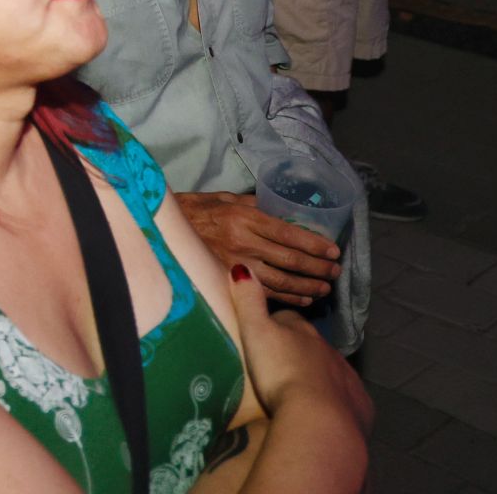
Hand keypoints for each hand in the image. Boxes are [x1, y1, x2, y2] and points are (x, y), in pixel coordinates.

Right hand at [176, 191, 339, 305]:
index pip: (289, 234)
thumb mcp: (224, 197)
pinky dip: (288, 297)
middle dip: (318, 268)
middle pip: (290, 260)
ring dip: (307, 286)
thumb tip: (283, 213)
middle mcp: (243, 242)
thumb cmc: (194, 209)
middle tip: (335, 272)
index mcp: (244, 217)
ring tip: (324, 288)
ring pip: (281, 281)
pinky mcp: (227, 281)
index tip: (333, 251)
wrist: (161, 228)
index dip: (315, 245)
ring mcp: (235, 264)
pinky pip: (264, 293)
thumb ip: (254, 205)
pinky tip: (302, 298)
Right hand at [227, 264, 373, 434]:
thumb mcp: (254, 332)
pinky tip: (324, 410)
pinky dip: (336, 399)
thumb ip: (248, 301)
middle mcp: (327, 349)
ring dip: (317, 374)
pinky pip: (347, 397)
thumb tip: (241, 266)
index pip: (288, 318)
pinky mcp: (358, 403)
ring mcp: (346, 376)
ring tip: (298, 390)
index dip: (276, 324)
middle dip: (298, 350)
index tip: (263, 334)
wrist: (319, 418)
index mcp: (301, 330)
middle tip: (279, 366)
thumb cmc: (280, 372)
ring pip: (330, 369)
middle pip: (310, 344)